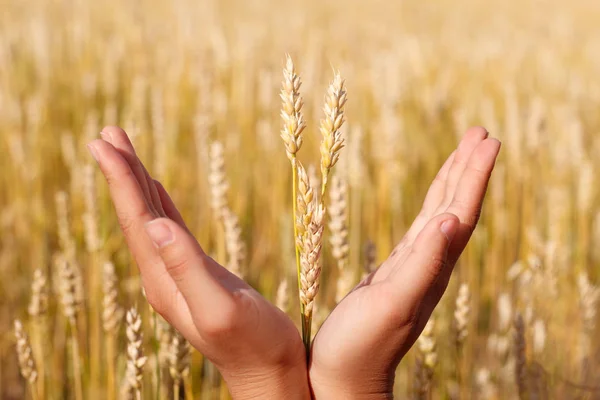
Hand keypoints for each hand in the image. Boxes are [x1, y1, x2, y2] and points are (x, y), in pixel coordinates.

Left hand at [87, 127, 309, 399]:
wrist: (268, 367)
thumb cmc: (253, 341)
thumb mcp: (220, 307)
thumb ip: (188, 268)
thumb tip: (157, 225)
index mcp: (163, 280)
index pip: (137, 221)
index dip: (120, 180)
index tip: (103, 144)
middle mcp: (162, 275)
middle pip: (135, 214)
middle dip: (121, 173)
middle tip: (107, 134)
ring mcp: (177, 273)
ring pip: (150, 218)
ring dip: (135, 183)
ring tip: (124, 151)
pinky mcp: (195, 272)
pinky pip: (170, 229)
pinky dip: (159, 203)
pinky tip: (155, 189)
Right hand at [309, 127, 500, 398]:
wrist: (345, 377)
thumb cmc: (362, 345)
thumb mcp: (393, 303)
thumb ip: (422, 264)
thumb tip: (451, 221)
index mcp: (433, 267)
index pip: (462, 212)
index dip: (474, 176)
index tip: (487, 140)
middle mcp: (431, 264)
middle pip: (458, 208)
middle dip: (469, 169)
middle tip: (480, 133)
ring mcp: (414, 268)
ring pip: (441, 216)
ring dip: (453, 183)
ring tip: (462, 153)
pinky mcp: (395, 273)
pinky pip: (420, 230)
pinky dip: (430, 207)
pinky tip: (432, 204)